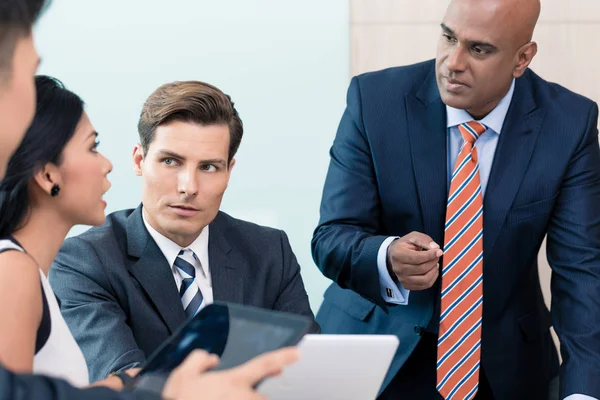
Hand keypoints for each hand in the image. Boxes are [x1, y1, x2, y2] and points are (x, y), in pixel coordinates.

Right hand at [162, 347, 298, 399]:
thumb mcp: (181, 376)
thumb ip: (198, 360)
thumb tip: (208, 358)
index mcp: (232, 381)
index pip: (264, 364)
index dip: (283, 357)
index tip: (297, 353)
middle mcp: (243, 399)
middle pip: (262, 396)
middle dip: (255, 396)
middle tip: (236, 395)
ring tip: (223, 398)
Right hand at [386, 231, 443, 289]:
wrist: (394, 255)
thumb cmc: (405, 245)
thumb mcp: (413, 236)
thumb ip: (424, 240)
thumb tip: (436, 248)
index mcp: (398, 255)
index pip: (417, 258)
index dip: (431, 255)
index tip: (439, 251)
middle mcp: (398, 269)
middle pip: (422, 269)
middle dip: (433, 262)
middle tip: (437, 256)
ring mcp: (402, 279)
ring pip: (424, 279)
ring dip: (434, 271)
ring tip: (435, 263)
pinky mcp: (406, 285)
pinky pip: (424, 285)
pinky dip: (432, 278)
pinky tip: (432, 270)